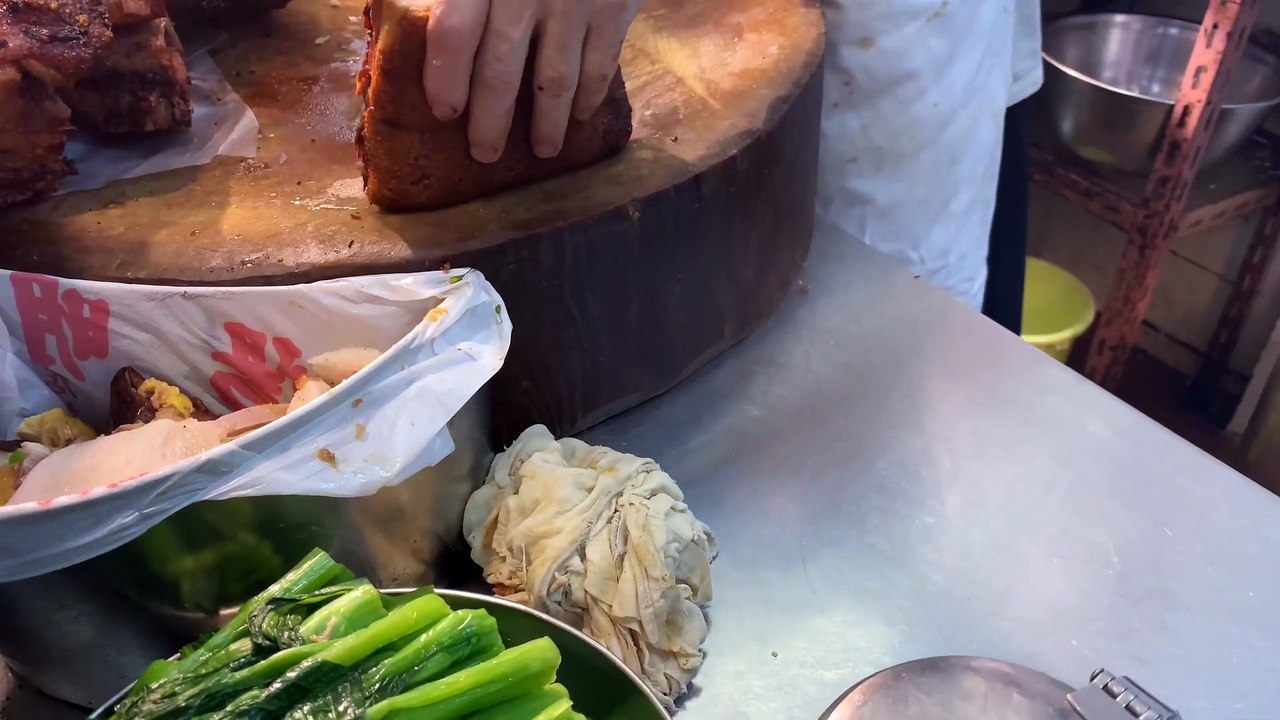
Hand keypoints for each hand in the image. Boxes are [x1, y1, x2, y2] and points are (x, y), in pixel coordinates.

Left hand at [422, 0, 639, 162]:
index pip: (454, 33)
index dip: (445, 77)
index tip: (444, 111)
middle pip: (500, 70)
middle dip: (491, 121)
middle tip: (483, 155)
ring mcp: (574, 5)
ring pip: (554, 79)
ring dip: (546, 122)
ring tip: (540, 151)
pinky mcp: (615, 8)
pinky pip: (600, 64)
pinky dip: (589, 95)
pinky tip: (580, 116)